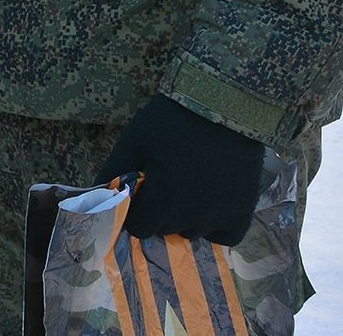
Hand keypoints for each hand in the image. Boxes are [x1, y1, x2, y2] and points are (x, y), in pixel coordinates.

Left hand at [97, 96, 264, 243]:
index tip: (141, 192)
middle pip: (164, 231)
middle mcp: (192, 217)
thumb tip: (99, 197)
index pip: (139, 228)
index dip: (136, 210)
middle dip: (159, 213)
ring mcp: (220, 217)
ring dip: (185, 218)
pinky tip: (210, 203)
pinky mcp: (243, 213)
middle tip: (165, 183)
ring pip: (192, 234)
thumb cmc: (171, 121)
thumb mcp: (133, 141)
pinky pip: (224, 236)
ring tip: (188, 186)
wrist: (223, 105)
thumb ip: (114, 172)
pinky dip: (216, 226)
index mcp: (163, 201)